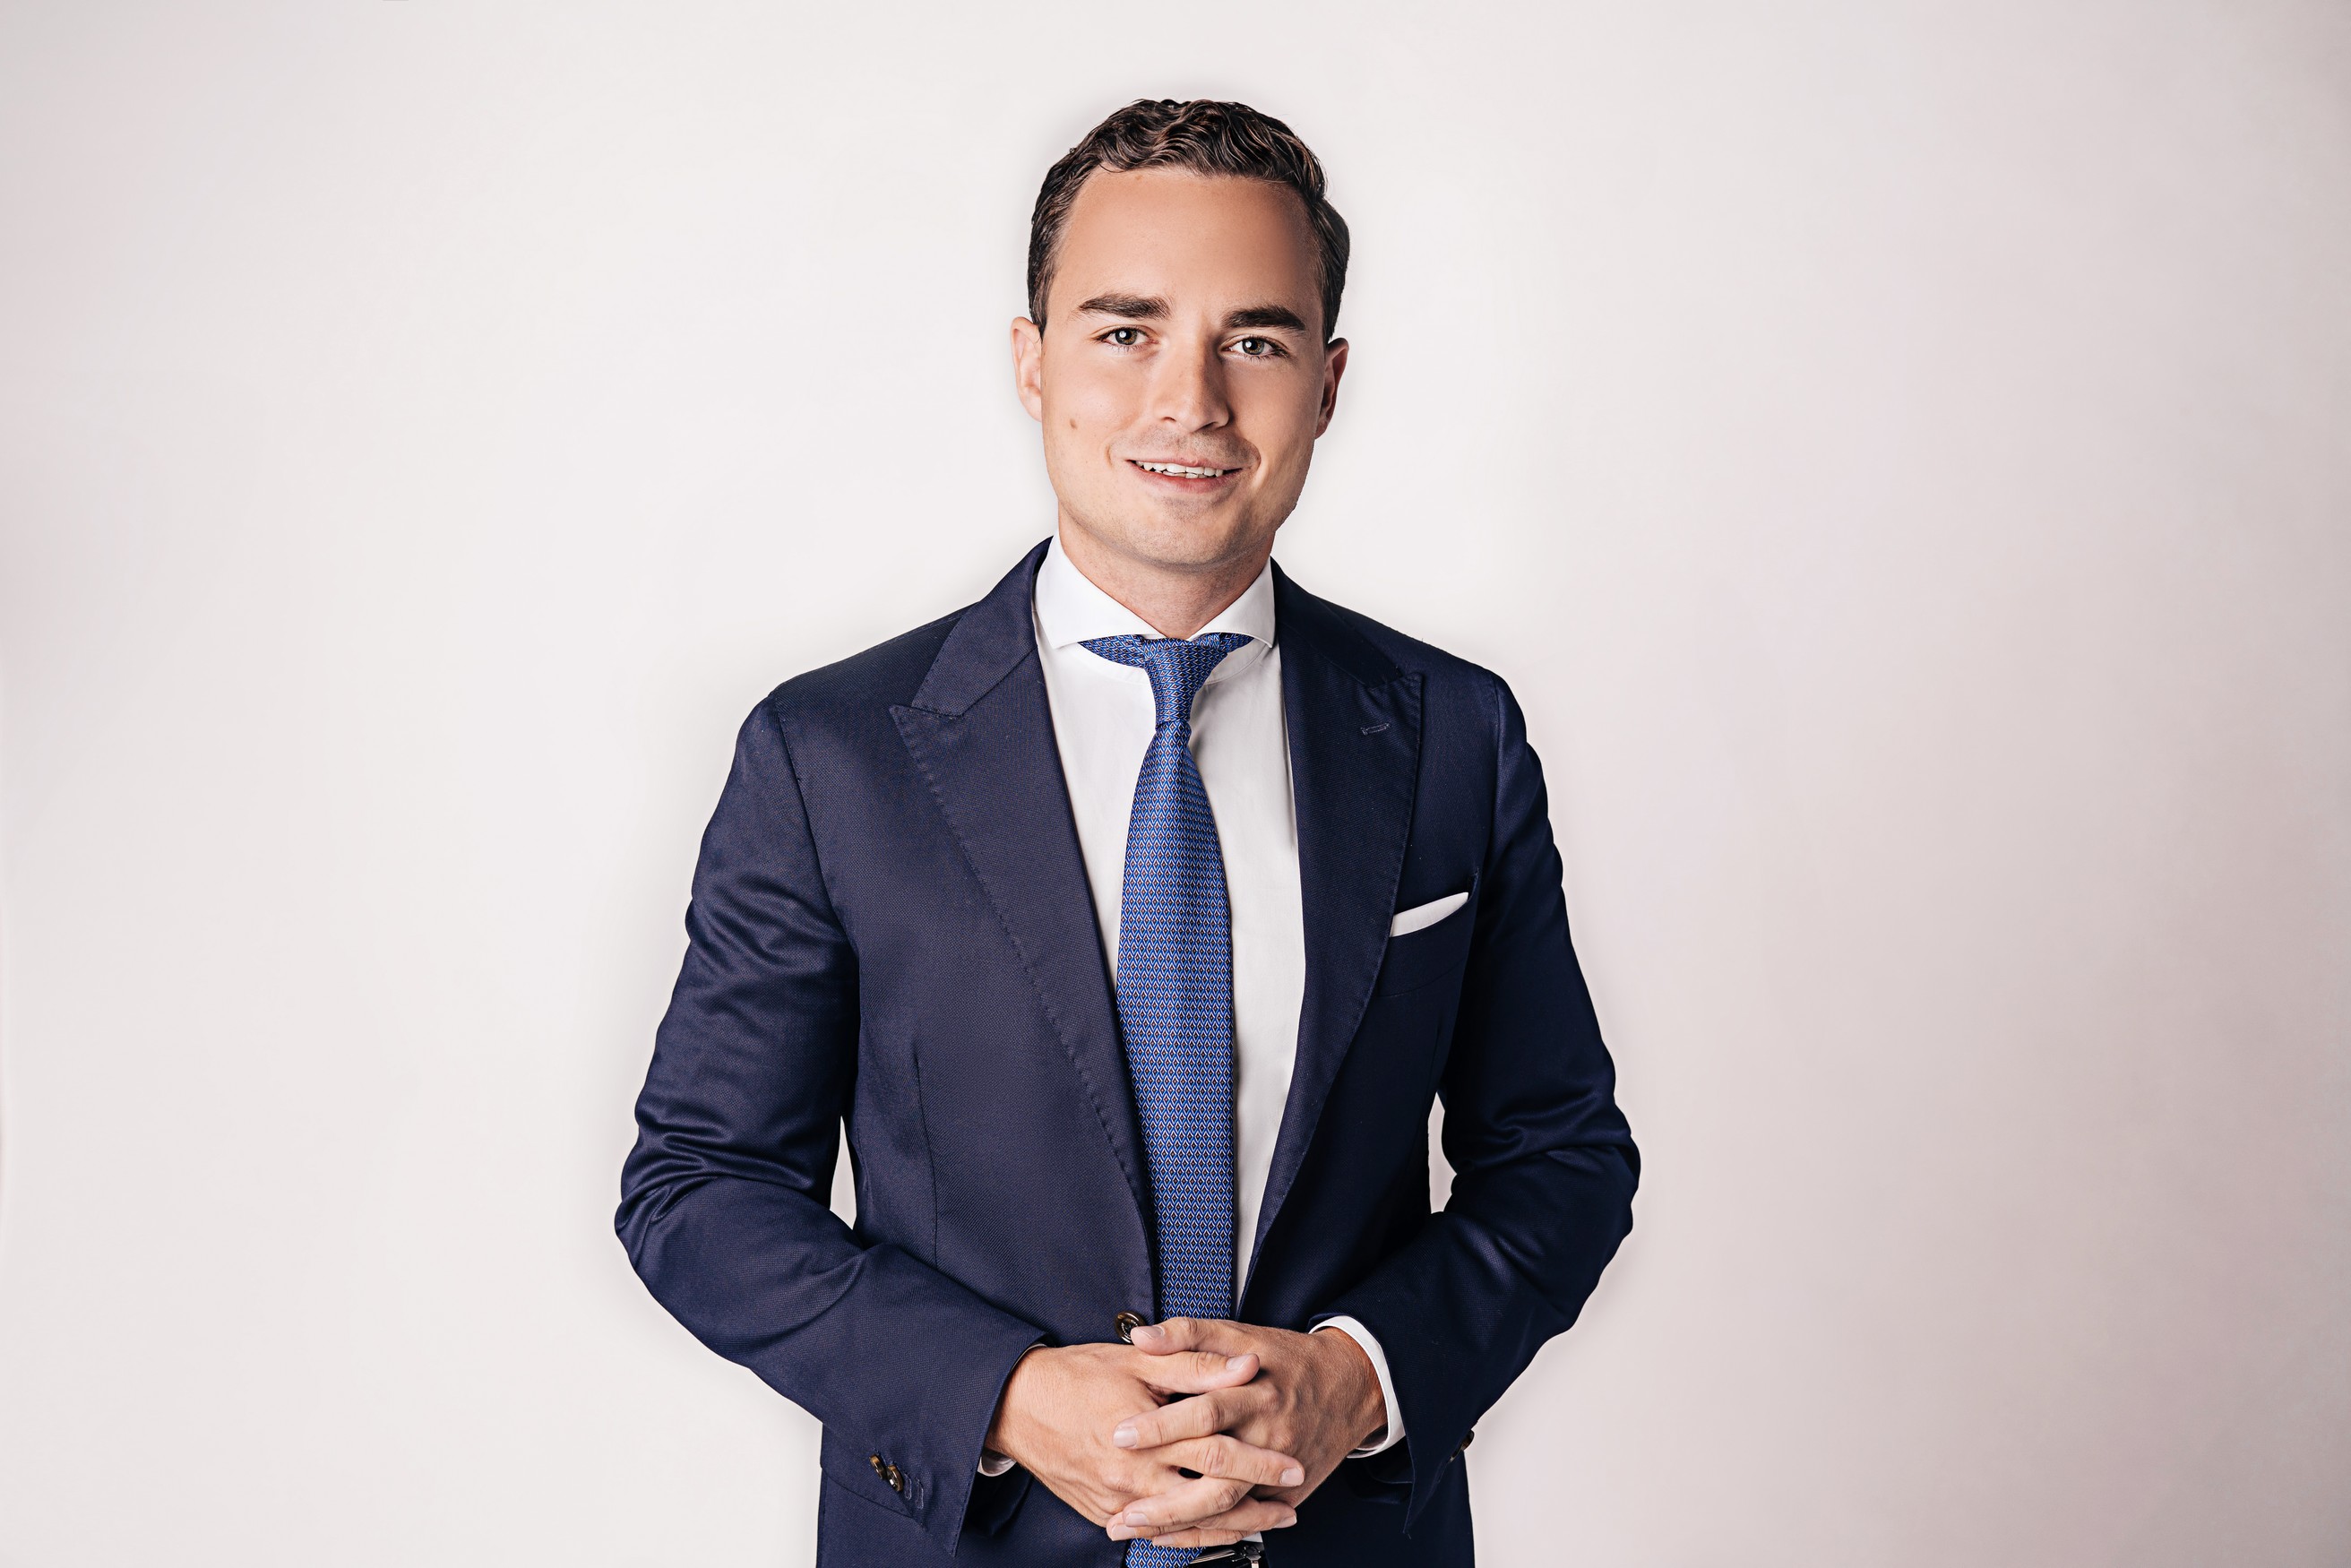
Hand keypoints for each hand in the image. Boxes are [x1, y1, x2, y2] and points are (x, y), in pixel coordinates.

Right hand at [983, 1341, 1305, 1540]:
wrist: (1018, 1406)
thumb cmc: (1076, 1377)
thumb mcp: (1137, 1361)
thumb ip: (1195, 1365)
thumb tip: (1245, 1366)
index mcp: (1145, 1435)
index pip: (1217, 1452)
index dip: (1259, 1461)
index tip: (1292, 1465)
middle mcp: (1132, 1476)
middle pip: (1207, 1500)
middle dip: (1254, 1506)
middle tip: (1291, 1502)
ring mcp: (1117, 1502)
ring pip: (1184, 1525)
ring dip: (1229, 1526)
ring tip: (1264, 1523)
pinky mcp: (1104, 1514)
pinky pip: (1154, 1534)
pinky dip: (1188, 1535)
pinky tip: (1213, 1530)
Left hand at [1104, 1318, 1384, 1546]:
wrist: (1350, 1386)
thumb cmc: (1287, 1359)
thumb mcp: (1240, 1334)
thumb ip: (1188, 1335)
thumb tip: (1142, 1339)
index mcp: (1255, 1393)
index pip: (1205, 1412)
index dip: (1162, 1425)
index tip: (1121, 1435)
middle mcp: (1269, 1435)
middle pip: (1216, 1471)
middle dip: (1166, 1494)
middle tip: (1123, 1504)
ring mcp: (1280, 1470)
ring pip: (1228, 1505)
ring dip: (1179, 1522)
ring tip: (1133, 1526)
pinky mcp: (1286, 1494)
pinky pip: (1245, 1520)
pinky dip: (1207, 1532)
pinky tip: (1171, 1536)